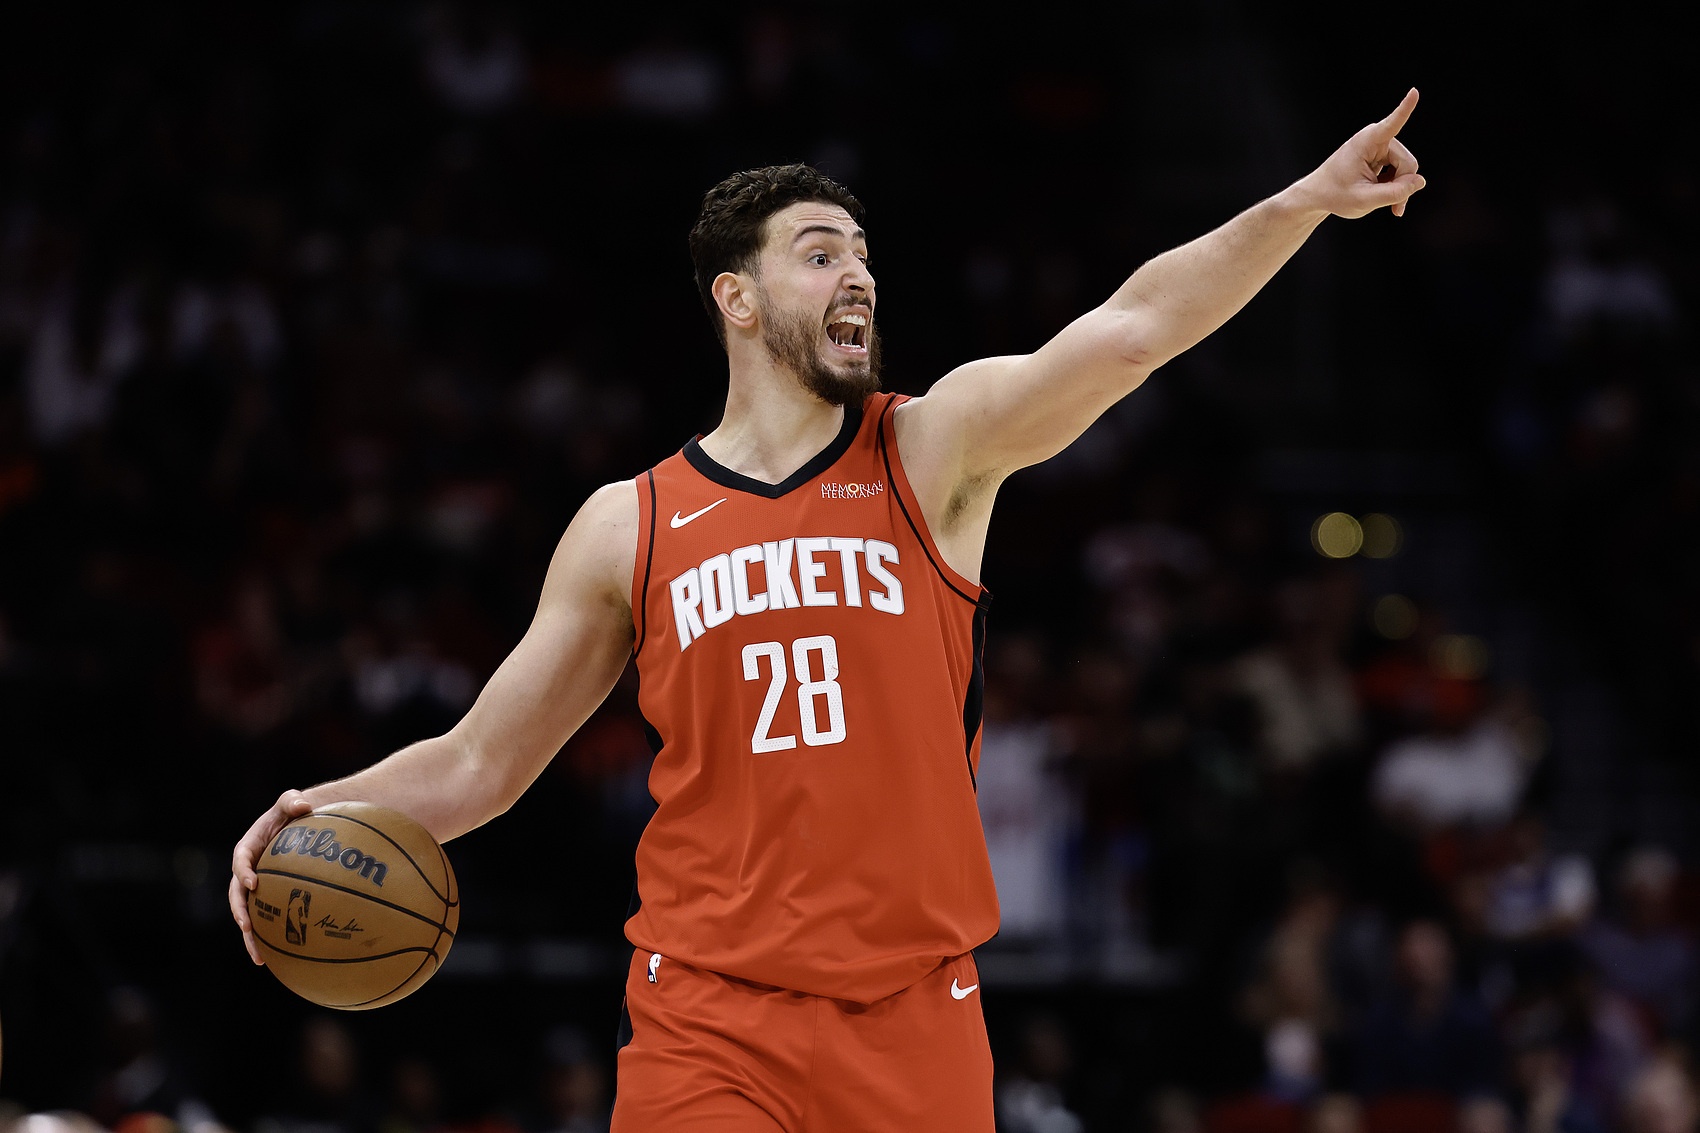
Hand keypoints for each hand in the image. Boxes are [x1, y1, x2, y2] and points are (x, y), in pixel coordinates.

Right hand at [228, 788, 314, 963]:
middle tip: (248, 927)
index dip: (243, 872)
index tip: (253, 883)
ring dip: (251, 937)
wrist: (299, 826)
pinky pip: (266, 920)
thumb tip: (304, 805)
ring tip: (259, 957)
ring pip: (248, 914)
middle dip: (240, 912)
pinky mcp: (268, 900)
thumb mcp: (290, 801)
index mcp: (247, 848)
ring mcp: (256, 888)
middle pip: (237, 895)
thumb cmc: (294, 812)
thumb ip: (292, 800)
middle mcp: (247, 871)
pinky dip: (269, 939)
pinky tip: (278, 959)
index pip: (240, 860)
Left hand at [1297, 88, 1425, 218]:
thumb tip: (1420, 181)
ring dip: (1399, 188)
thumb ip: (1394, 193)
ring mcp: (1382, 146)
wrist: (1319, 195)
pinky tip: (1383, 195)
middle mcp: (1377, 138)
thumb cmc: (1335, 195)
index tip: (1414, 91)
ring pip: (1407, 169)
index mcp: (1367, 141)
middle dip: (1403, 186)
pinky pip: (1401, 172)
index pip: (1391, 124)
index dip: (1405, 109)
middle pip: (1408, 163)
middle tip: (1396, 209)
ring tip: (1388, 205)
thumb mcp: (1364, 200)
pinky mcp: (1383, 155)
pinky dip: (1395, 186)